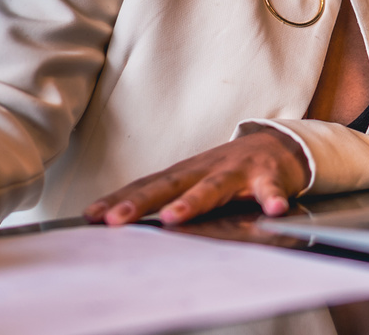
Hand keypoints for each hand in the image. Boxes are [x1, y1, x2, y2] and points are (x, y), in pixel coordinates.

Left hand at [83, 128, 308, 226]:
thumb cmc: (227, 170)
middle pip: (169, 185)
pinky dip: (271, 198)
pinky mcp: (268, 176)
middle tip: (115, 220)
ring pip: (213, 186)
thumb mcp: (195, 182)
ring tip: (174, 218)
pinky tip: (273, 211)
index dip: (119, 200)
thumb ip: (169, 200)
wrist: (277, 144)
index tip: (91, 217)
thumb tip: (127, 222)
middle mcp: (205, 169)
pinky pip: (270, 189)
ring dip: (193, 201)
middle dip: (140, 203)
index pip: (146, 186)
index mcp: (184, 174)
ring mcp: (236, 171)